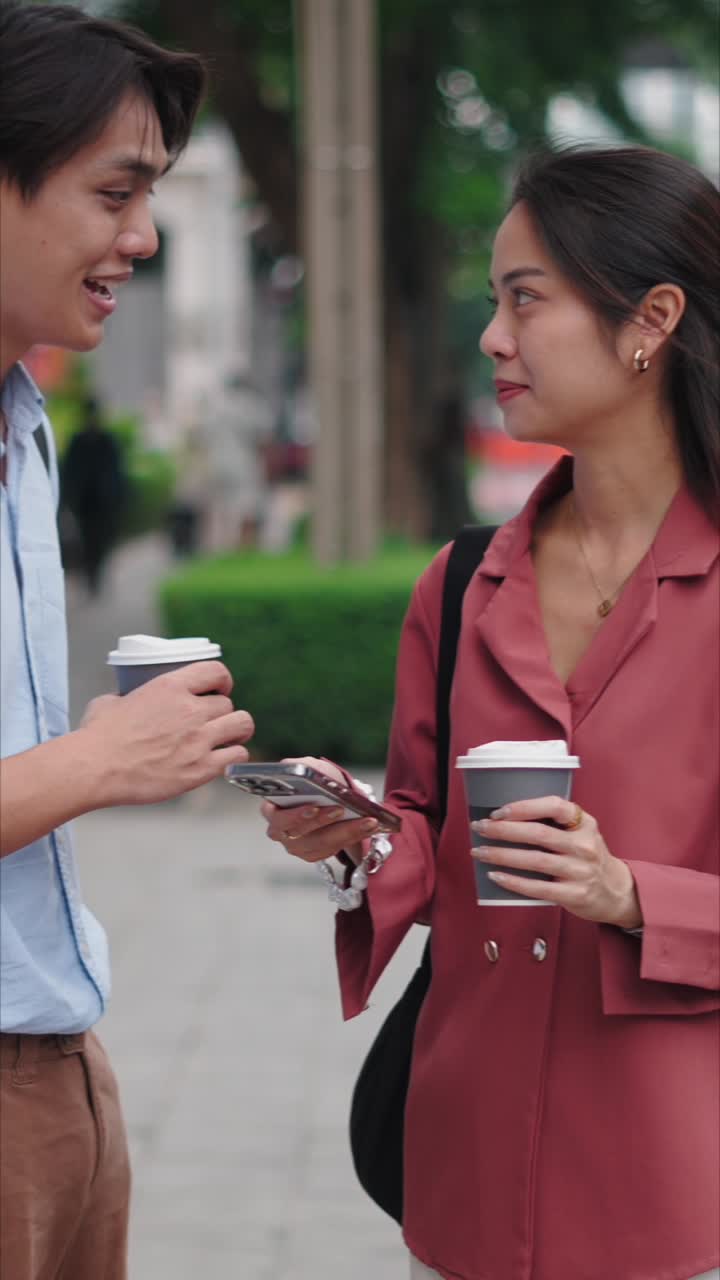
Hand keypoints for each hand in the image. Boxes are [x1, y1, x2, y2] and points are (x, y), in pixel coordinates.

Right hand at [77, 660, 253, 805]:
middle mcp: (190, 709)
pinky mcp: (201, 768)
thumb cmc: (97, 737)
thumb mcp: (111, 701)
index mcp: (170, 687)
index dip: (223, 681)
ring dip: (237, 731)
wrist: (95, 769)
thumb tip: (124, 701)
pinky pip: (237, 756)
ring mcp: (198, 739)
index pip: (216, 671)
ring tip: (227, 739)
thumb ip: (127, 697)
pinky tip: (223, 760)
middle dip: (222, 713)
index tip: (219, 689)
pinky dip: (234, 757)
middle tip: (213, 724)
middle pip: (228, 704)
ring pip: (242, 724)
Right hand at [260, 756, 378, 863]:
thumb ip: (302, 767)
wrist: (330, 796)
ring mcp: (296, 846)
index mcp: (271, 808)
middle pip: (300, 833)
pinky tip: (369, 826)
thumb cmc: (315, 781)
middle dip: (324, 821)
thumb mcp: (309, 768)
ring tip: (368, 820)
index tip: (313, 807)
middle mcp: (280, 832)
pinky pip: (333, 850)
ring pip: (321, 844)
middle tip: (342, 810)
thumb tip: (301, 770)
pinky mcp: (313, 854)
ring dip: (347, 831)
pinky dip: (353, 837)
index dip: (295, 815)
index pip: (277, 816)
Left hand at [471, 795, 641, 927]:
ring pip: (535, 861)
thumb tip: (505, 818)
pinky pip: (538, 888)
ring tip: (480, 852)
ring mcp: (581, 871)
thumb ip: (554, 823)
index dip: (524, 807)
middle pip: (538, 834)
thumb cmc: (588, 857)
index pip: (555, 806)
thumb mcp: (581, 832)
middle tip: (479, 828)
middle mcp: (584, 845)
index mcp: (584, 823)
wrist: (616, 892)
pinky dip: (514, 882)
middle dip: (503, 830)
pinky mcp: (575, 894)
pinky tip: (495, 876)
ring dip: (502, 855)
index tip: (498, 811)